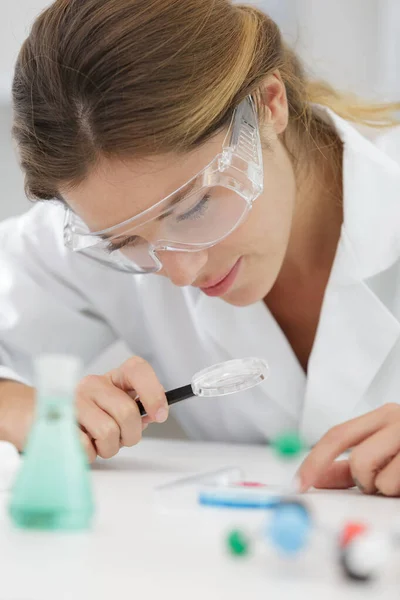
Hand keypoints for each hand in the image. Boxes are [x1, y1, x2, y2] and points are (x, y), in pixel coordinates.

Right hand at [0, 356, 167, 462]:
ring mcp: (74, 401)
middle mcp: (93, 384)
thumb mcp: (114, 408)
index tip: (160, 414)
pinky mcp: (59, 420)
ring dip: (109, 448)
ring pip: (109, 433)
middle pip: (127, 411)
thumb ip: (136, 410)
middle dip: (131, 435)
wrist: (42, 419)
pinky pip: (86, 446)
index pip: (137, 369)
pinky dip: (90, 454)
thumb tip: (153, 414)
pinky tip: (84, 445)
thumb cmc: (88, 417)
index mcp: (113, 378)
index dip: (154, 391)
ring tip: (99, 442)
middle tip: (122, 439)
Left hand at [297, 403, 399, 496]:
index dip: (314, 461)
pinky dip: (399, 493)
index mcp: (384, 416)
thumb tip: (318, 477)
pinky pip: (393, 486)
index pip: (338, 435)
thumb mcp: (384, 450)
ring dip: (384, 489)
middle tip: (375, 483)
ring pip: (378, 479)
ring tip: (399, 480)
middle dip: (361, 480)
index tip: (299, 483)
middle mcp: (397, 421)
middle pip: (358, 459)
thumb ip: (351, 464)